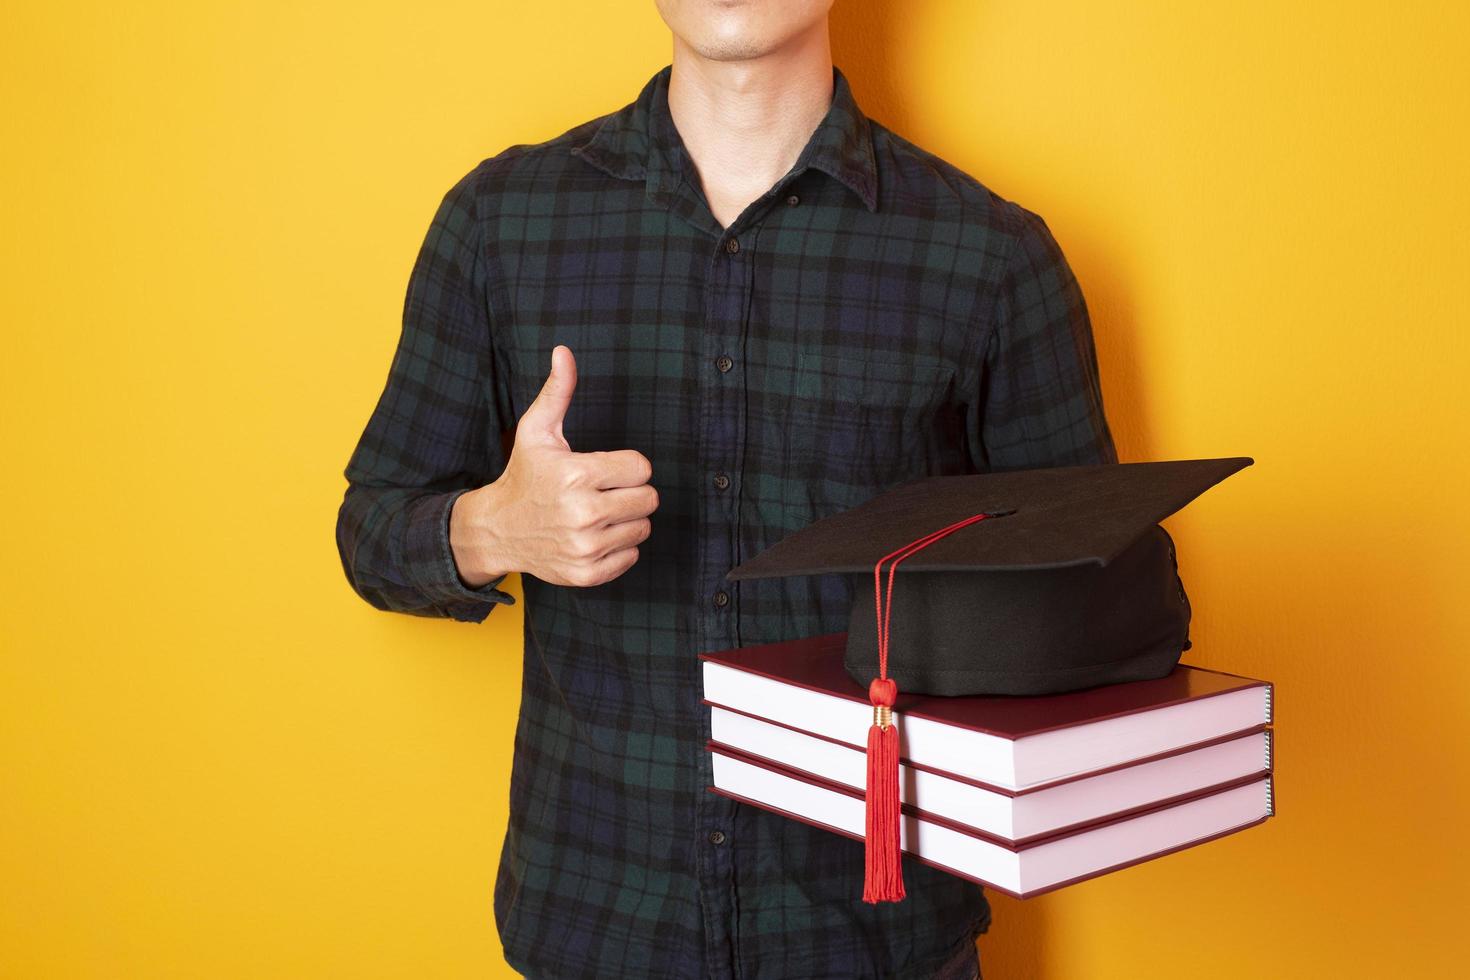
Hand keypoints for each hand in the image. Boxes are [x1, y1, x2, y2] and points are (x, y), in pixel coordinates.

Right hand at [449, 345, 657, 587]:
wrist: (497, 529)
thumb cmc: (524, 475)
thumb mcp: (536, 430)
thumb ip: (557, 391)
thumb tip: (564, 352)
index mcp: (576, 474)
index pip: (642, 468)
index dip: (627, 466)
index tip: (605, 469)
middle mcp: (583, 513)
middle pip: (649, 499)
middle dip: (631, 492)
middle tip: (604, 491)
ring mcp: (585, 547)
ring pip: (643, 528)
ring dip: (626, 520)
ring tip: (597, 513)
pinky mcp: (587, 573)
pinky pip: (631, 557)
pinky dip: (619, 547)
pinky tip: (595, 536)